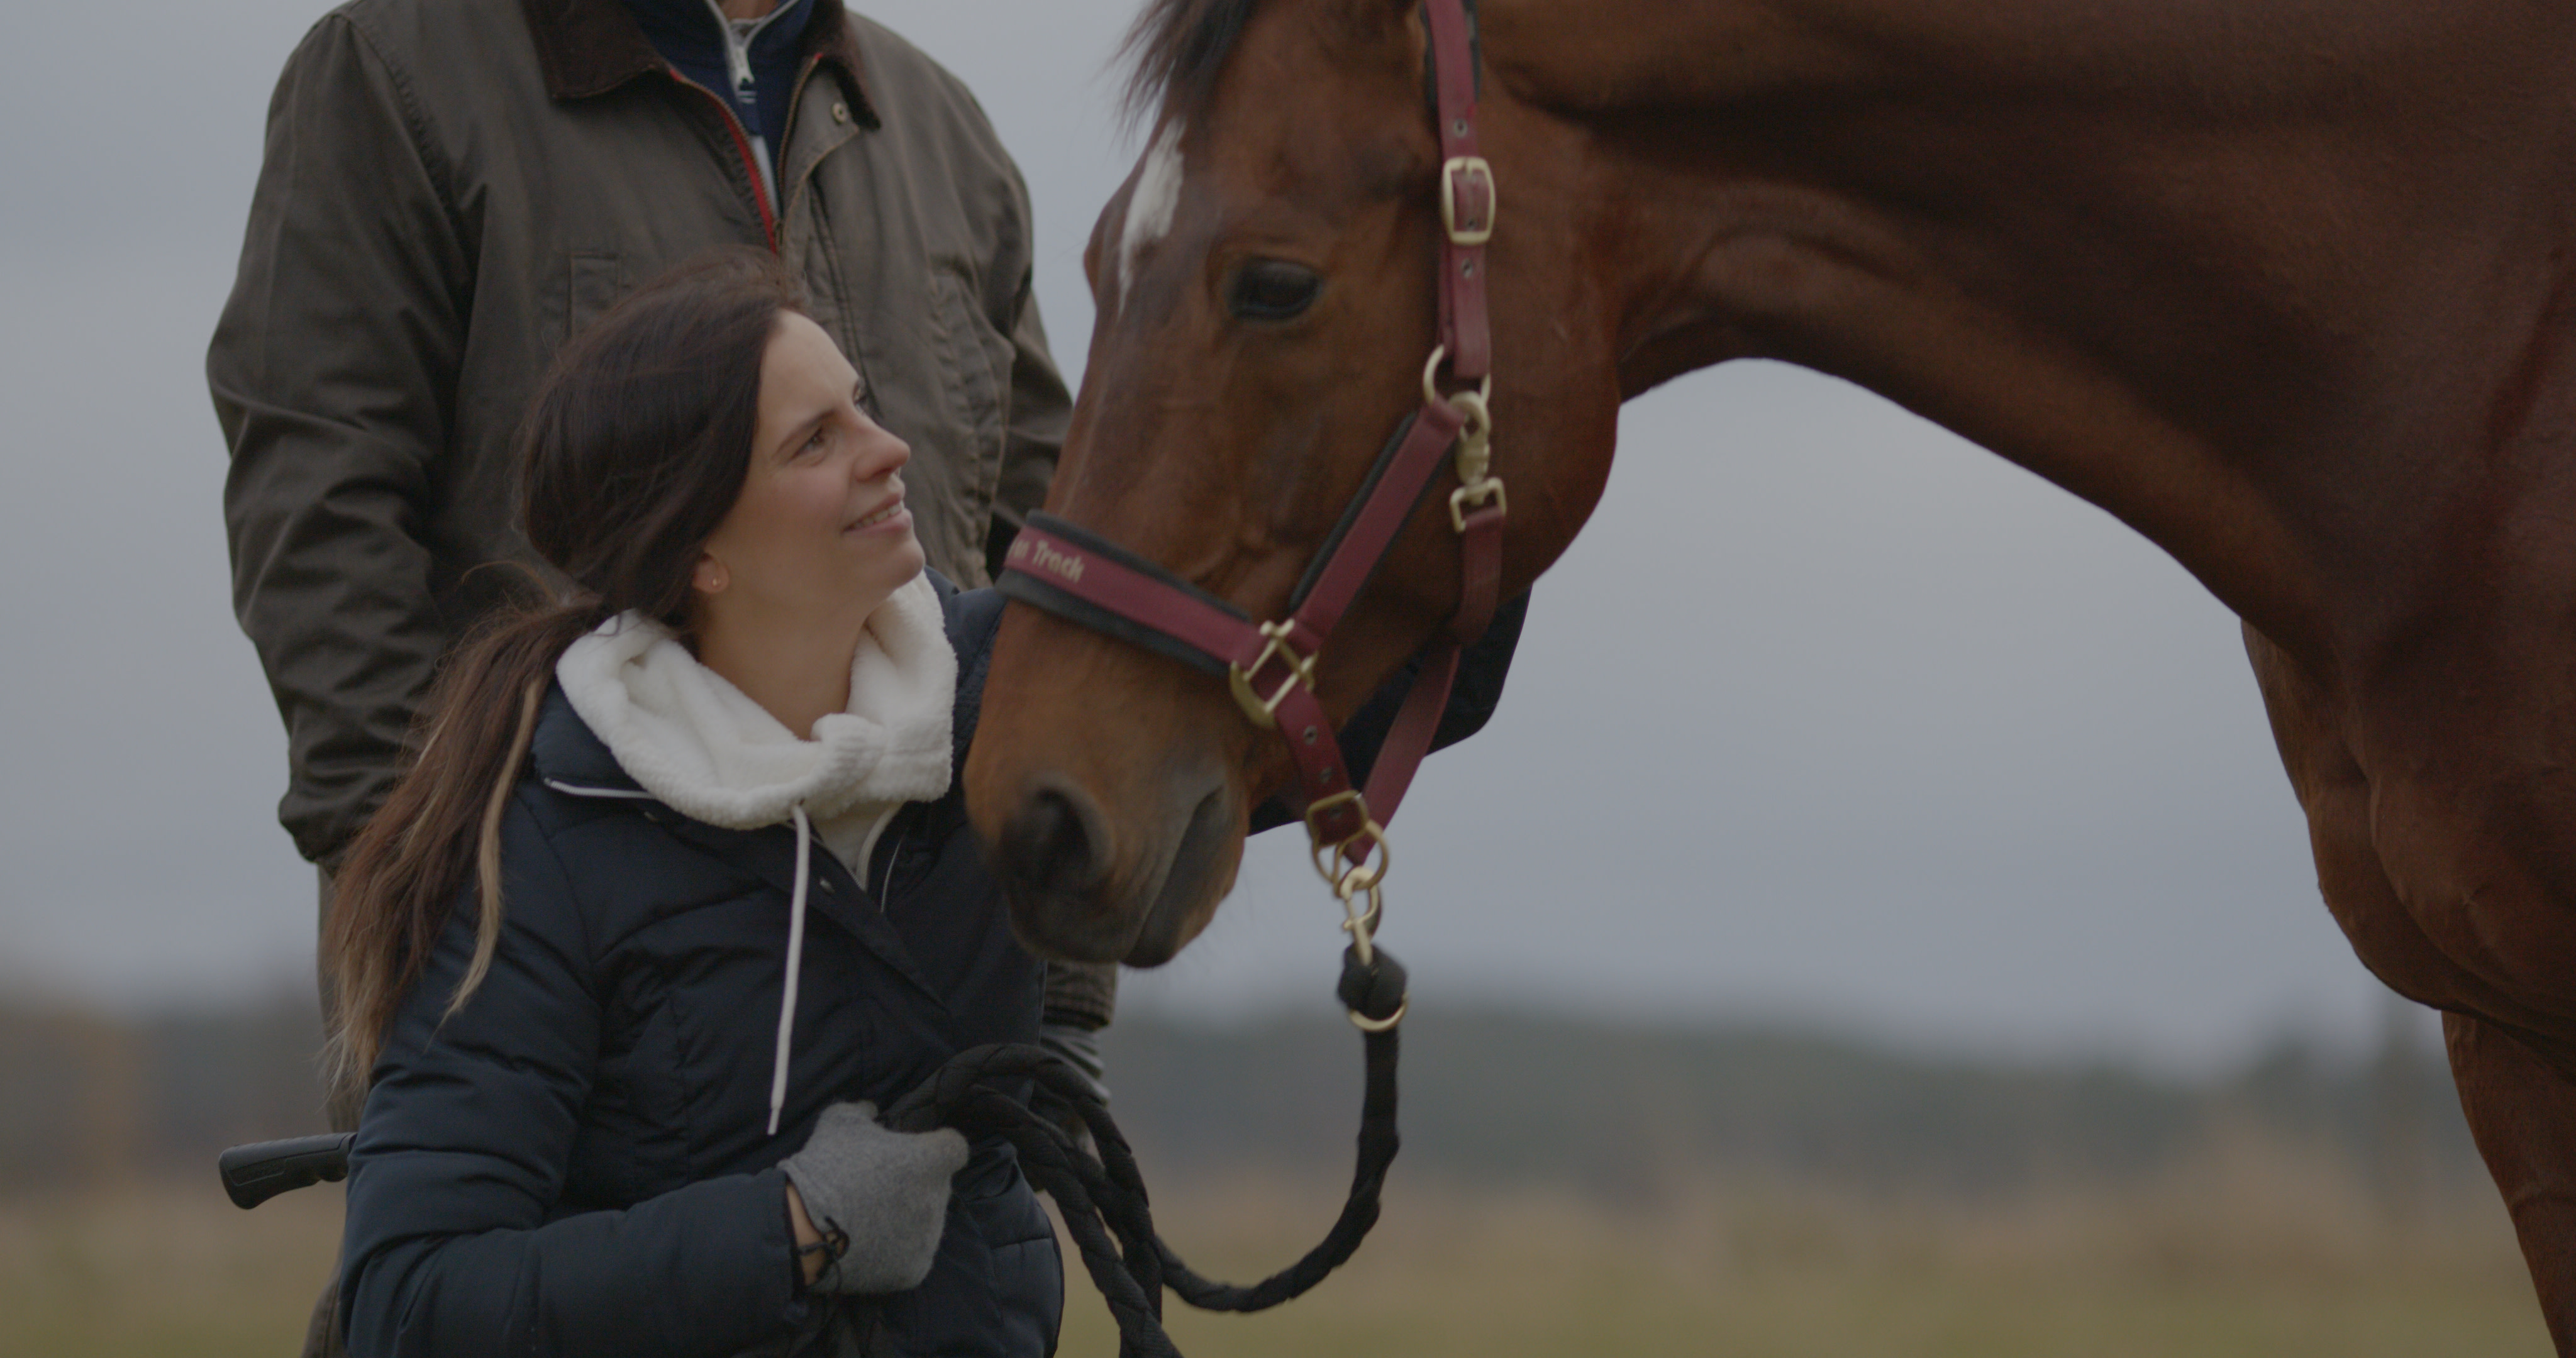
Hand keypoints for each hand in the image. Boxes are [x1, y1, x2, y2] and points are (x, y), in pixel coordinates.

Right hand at [779, 1101, 968, 1293]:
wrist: (803, 1228)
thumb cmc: (825, 1168)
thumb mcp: (840, 1122)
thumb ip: (863, 1110)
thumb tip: (872, 1108)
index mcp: (931, 1161)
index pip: (954, 1148)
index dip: (938, 1147)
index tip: (918, 1152)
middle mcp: (938, 1200)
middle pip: (937, 1188)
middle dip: (916, 1185)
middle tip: (881, 1188)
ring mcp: (929, 1239)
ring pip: (926, 1223)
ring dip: (907, 1218)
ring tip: (869, 1218)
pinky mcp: (915, 1270)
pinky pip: (912, 1255)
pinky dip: (896, 1250)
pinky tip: (870, 1243)